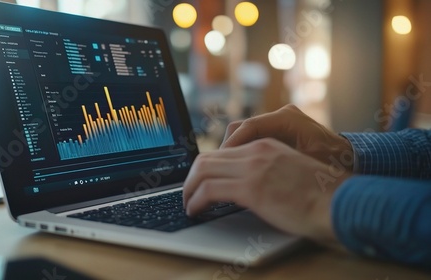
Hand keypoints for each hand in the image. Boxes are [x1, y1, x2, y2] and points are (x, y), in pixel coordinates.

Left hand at [183, 138, 350, 242]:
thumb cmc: (322, 195)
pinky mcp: (251, 188)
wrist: (340, 202)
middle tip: (188, 193)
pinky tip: (194, 209)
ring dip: (189, 188)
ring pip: (203, 170)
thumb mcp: (291, 172)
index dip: (206, 167)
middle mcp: (257, 151)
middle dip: (192, 176)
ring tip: (187, 203)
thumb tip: (250, 188)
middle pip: (208, 157)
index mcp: (267, 145)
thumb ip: (268, 172)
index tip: (199, 181)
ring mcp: (253, 168)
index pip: (223, 151)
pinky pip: (209, 190)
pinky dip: (196, 199)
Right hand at [221, 104, 353, 169]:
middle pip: (241, 128)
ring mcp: (278, 123)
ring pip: (244, 133)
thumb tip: (245, 171)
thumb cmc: (333, 165)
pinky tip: (241, 169)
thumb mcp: (304, 167)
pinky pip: (252, 139)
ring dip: (234, 152)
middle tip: (220, 170)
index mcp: (287, 119)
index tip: (221, 162)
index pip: (248, 127)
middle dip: (228, 149)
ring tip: (228, 172)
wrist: (350, 160)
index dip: (231, 145)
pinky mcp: (277, 132)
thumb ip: (276, 164)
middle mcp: (281, 116)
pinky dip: (243, 153)